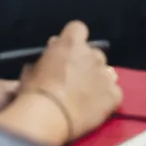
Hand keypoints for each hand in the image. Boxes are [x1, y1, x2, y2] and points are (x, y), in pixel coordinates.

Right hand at [21, 21, 121, 139]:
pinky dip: (106, 98)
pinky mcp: (114, 94)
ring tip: (85, 96)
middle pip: (94, 53)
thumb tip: (48, 60)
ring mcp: (105, 74)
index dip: (72, 39)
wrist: (48, 117)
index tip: (65, 51)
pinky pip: (114, 92)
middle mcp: (92, 54)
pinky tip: (95, 107)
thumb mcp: (32, 70)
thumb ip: (45, 59)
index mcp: (71, 43)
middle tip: (73, 78)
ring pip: (106, 71)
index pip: (78, 28)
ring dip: (97, 79)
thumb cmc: (35, 93)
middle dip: (85, 63)